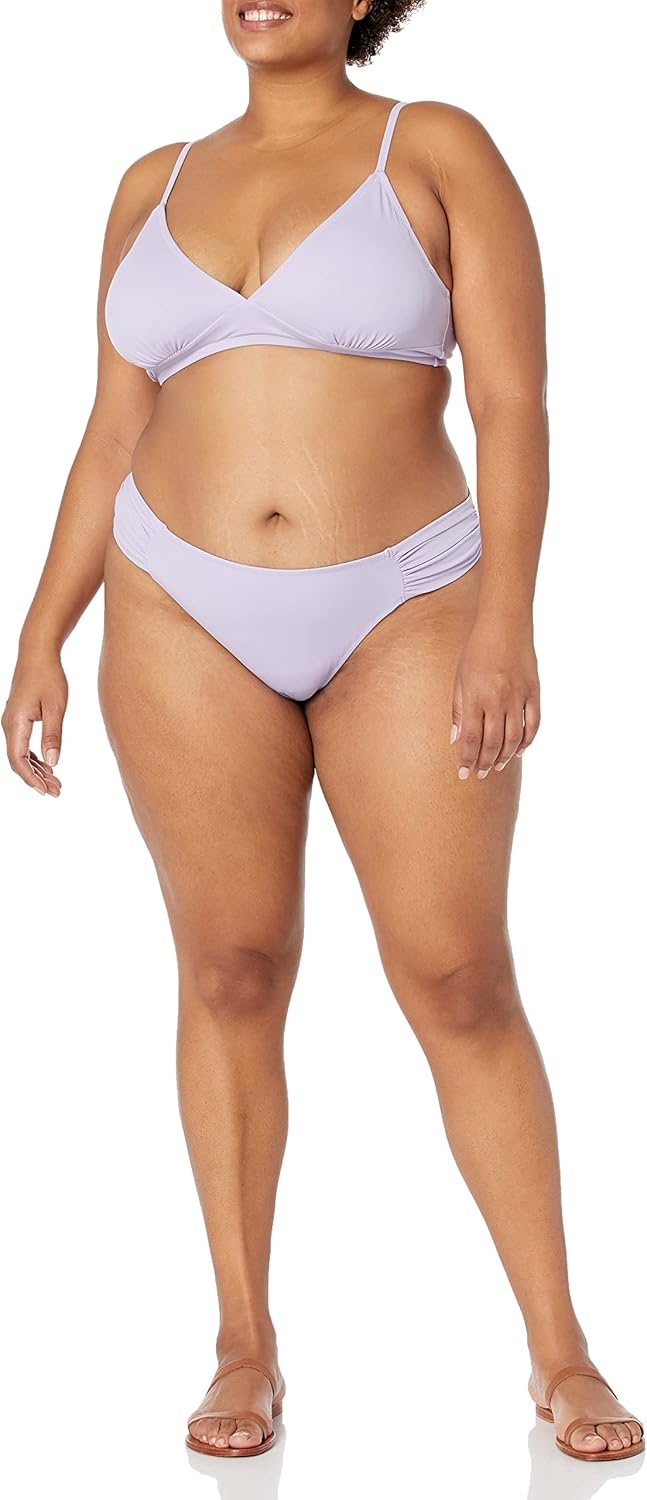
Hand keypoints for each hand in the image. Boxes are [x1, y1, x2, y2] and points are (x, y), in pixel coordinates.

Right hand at [2, 644, 66, 796]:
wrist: (37, 653)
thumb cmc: (48, 677)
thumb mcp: (55, 707)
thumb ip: (53, 735)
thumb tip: (53, 763)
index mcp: (15, 723)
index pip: (18, 759)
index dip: (31, 778)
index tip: (45, 791)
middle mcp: (9, 725)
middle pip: (18, 760)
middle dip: (36, 778)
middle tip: (56, 792)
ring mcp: (12, 722)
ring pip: (21, 754)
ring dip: (37, 769)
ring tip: (56, 783)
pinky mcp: (19, 719)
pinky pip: (23, 744)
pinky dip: (35, 757)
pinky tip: (49, 766)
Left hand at [450, 614, 539, 779]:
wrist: (505, 624)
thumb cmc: (477, 650)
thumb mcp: (460, 678)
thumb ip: (458, 710)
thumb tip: (456, 740)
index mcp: (476, 696)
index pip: (471, 738)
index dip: (467, 759)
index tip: (463, 774)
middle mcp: (498, 699)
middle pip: (492, 742)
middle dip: (484, 763)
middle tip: (479, 774)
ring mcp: (519, 697)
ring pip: (514, 738)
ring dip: (504, 756)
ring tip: (495, 766)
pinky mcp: (535, 692)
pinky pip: (534, 724)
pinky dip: (527, 741)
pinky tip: (518, 751)